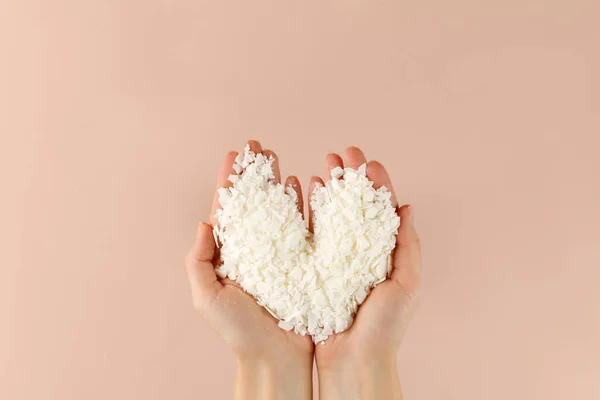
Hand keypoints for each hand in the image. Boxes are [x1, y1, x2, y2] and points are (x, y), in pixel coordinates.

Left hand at [184, 141, 313, 399]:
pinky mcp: (305, 262)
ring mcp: (281, 254)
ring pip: (281, 209)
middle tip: (260, 146)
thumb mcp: (208, 298)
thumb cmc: (239, 332)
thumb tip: (205, 224)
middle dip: (256, 173)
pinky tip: (308, 185)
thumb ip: (199, 262)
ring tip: (281, 160)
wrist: (276, 358)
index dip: (231, 180)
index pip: (229, 208)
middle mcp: (256, 249)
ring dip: (280, 183)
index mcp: (231, 254)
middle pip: (255, 202)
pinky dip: (307, 205)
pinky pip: (306, 227)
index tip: (235, 153)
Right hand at [310, 147, 421, 399]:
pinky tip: (303, 195)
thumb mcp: (407, 285)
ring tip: (322, 167)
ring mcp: (338, 260)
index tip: (367, 160)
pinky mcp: (316, 270)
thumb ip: (408, 247)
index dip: (376, 183)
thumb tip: (407, 207)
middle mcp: (362, 252)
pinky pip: (312, 235)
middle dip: (349, 178)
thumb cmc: (384, 329)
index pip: (382, 210)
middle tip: (341, 154)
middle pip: (356, 206)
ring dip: (329, 189)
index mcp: (387, 254)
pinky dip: (309, 212)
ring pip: (334, 216)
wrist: (354, 362)